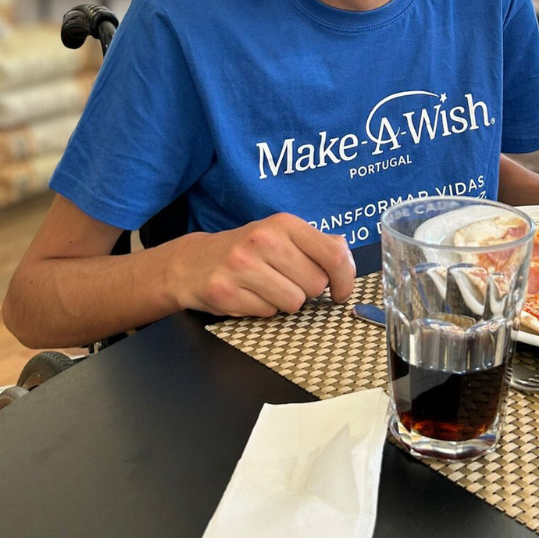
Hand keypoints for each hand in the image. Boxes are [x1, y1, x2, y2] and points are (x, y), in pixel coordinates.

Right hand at [178, 213, 355, 318]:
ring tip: (266, 288)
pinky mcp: (225, 291)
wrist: (194, 262)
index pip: (333, 254)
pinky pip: (267, 313)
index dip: (345, 279)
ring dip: (284, 302)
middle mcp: (263, 239)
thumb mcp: (282, 235)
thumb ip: (317, 244)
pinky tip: (248, 295)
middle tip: (286, 281)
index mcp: (284, 224)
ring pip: (293, 303)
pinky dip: (262, 310)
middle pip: (315, 284)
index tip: (340, 292)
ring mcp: (241, 265)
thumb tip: (344, 254)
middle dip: (306, 290)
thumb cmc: (247, 250)